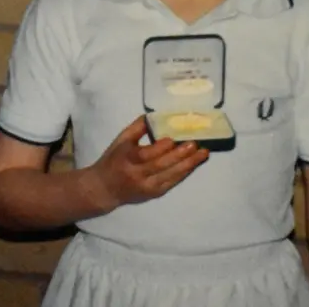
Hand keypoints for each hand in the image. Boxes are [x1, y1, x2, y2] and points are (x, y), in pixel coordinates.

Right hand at [92, 115, 208, 210]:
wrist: (105, 188)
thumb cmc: (114, 159)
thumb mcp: (121, 140)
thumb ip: (138, 128)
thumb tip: (157, 115)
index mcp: (127, 159)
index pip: (145, 155)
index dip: (160, 148)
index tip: (173, 139)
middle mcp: (137, 175)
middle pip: (161, 166)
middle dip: (180, 155)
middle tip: (195, 144)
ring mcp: (147, 187)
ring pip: (170, 176)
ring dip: (188, 165)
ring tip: (202, 154)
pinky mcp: (155, 194)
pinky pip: (172, 183)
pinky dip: (185, 173)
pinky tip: (195, 164)